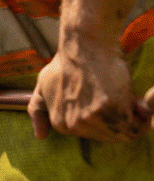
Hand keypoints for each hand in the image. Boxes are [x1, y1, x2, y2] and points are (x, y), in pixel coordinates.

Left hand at [27, 44, 149, 142]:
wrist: (83, 44)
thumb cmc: (66, 62)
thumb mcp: (43, 85)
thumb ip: (38, 110)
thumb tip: (40, 136)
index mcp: (60, 123)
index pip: (91, 135)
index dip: (103, 117)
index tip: (103, 99)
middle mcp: (74, 126)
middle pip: (108, 135)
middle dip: (115, 117)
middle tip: (113, 94)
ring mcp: (92, 120)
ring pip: (123, 132)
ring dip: (130, 116)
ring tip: (122, 95)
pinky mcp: (112, 112)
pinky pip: (136, 127)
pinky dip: (142, 116)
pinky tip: (136, 100)